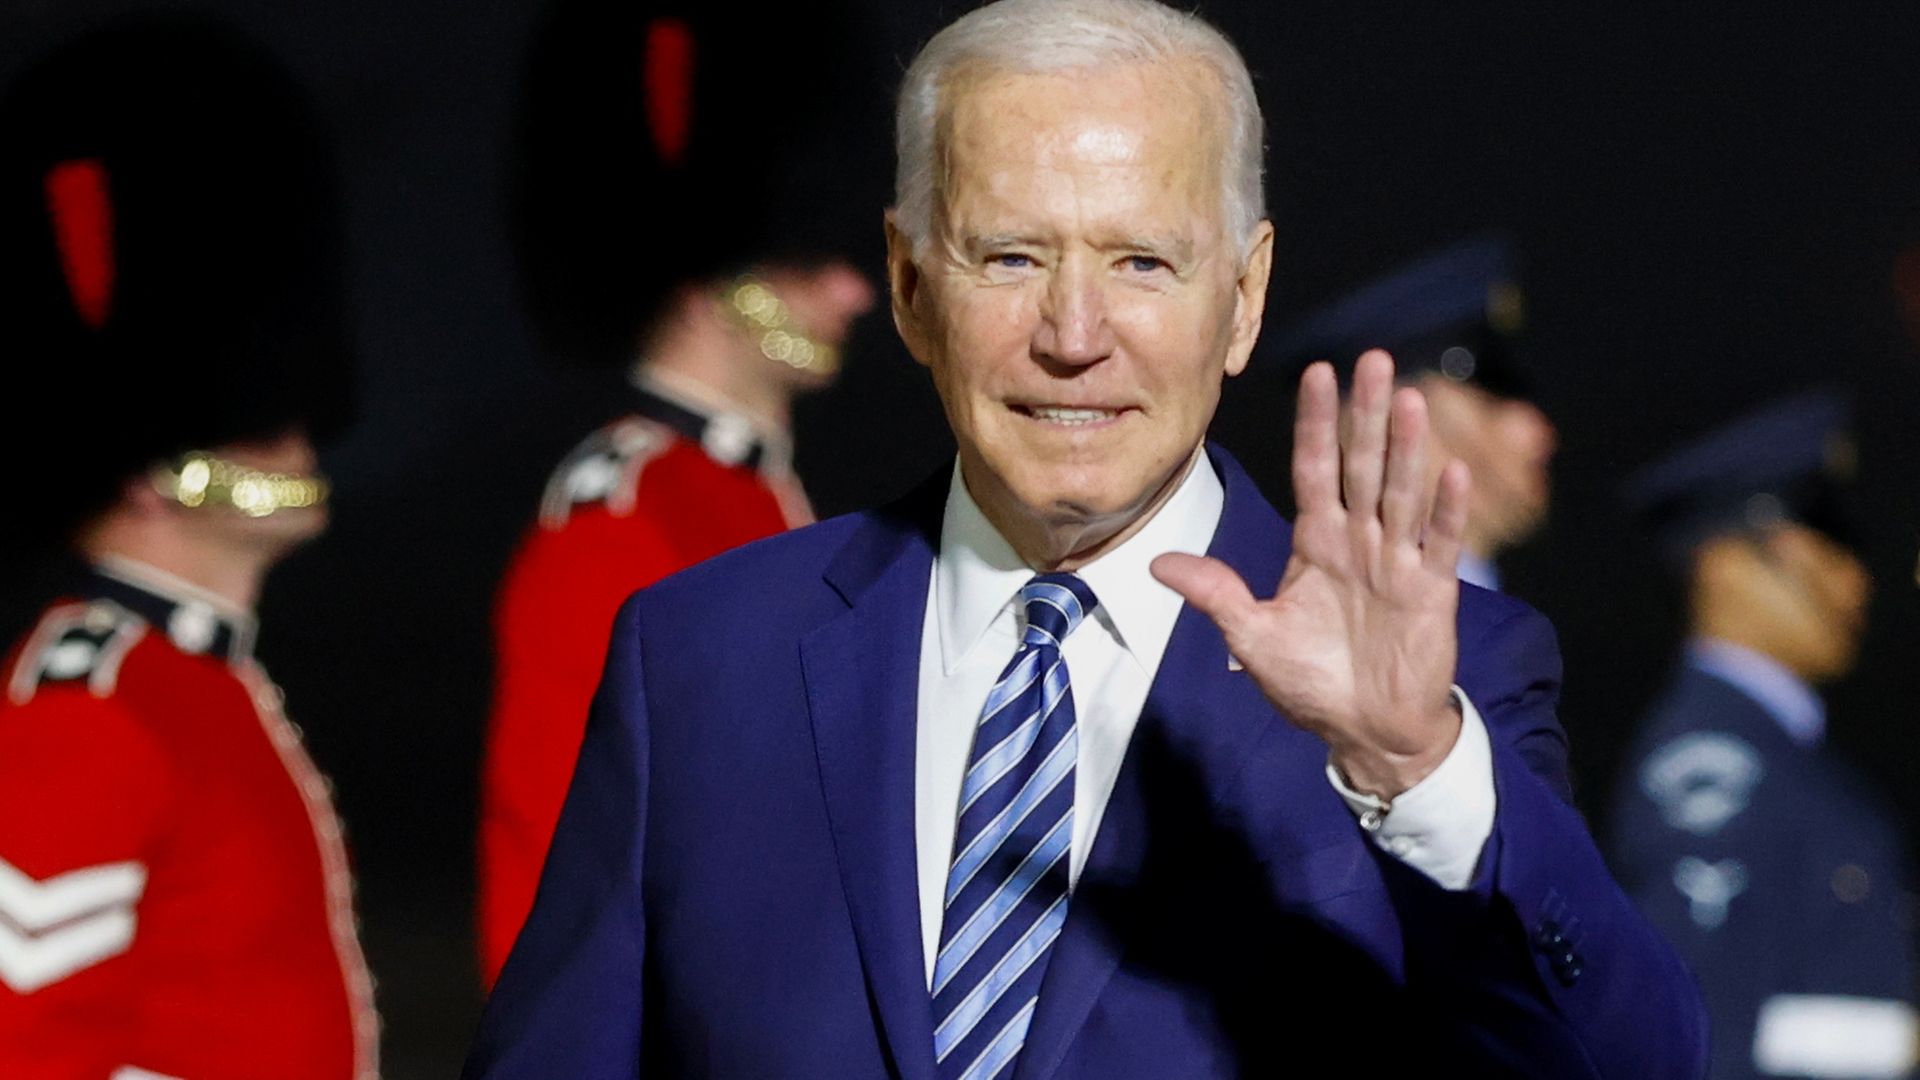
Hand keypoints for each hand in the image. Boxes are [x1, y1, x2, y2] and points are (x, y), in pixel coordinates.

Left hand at [1152, 351, 1469, 798]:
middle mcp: (1359, 541)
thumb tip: (1158, 563)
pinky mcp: (1431, 591)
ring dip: (1407, 447)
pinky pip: (1440, 543)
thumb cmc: (1312, 683)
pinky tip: (1452, 472)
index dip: (1316, 422)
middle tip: (1376, 360)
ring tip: (1411, 398)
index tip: (1318, 371)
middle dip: (1367, 413)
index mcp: (1316, 543)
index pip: (1315, 468)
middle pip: (1362, 465)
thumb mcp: (1252, 637)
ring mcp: (1397, 562)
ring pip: (1401, 492)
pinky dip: (1445, 510)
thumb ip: (1215, 594)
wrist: (1365, 731)